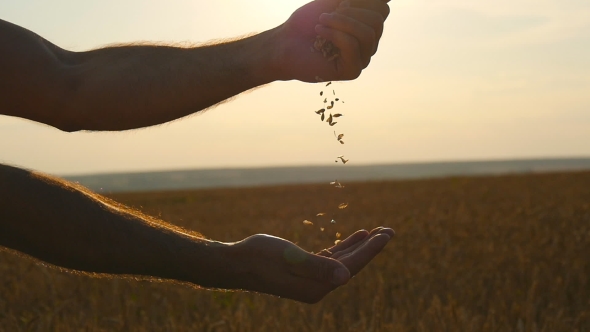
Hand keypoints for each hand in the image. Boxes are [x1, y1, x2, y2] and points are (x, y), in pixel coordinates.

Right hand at [229, 227, 393, 302]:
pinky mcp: (305, 271)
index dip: (371, 250)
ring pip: (343, 261)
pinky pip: (331, 259)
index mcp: (316, 287)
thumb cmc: (260, 257)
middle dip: (371, 247)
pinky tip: (354, 237)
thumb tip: (345, 277)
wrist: (236, 263)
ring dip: (359, 246)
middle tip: (389, 230)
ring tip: (376, 232)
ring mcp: (311, 281)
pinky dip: (344, 247)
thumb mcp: (290, 258)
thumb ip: (318, 267)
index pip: (351, 267)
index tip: (387, 234)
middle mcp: (317, 287)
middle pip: (352, 265)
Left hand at [272, 0, 389, 81]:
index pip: (382, 10)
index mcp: (367, 28)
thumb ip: (359, 0)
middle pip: (377, 21)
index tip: (338, 4)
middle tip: (326, 15)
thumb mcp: (334, 2)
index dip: (361, 2)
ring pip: (367, 33)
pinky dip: (334, 34)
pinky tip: (319, 33)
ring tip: (321, 22)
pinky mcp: (352, 71)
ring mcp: (362, 59)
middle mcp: (369, 45)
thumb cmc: (307, 23)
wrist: (285, 44)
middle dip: (351, 12)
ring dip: (341, 22)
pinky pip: (352, 45)